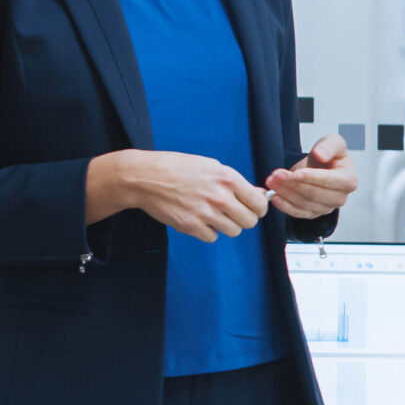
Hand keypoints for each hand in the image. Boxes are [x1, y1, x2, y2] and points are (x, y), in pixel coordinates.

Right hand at [89, 150, 267, 240]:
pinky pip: (213, 237)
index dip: (258, 208)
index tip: (253, 208)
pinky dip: (208, 231)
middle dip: (243, 218)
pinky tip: (199, 219)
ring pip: (233, 231)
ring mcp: (205, 213)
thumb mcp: (211, 166)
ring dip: (226, 225)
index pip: (259, 203)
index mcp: (227, 179)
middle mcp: (219, 197)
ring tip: (213, 214)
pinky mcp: (191, 226)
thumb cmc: (177, 169)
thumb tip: (260, 195)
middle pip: (250, 221)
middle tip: (232, 213)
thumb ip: (236, 183)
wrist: (144, 177)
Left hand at [266, 135, 356, 220]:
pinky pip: (298, 213)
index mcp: (349, 180)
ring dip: (285, 193)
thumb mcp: (333, 142)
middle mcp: (340, 197)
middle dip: (293, 184)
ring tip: (272, 181)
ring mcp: (327, 207)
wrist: (320, 166)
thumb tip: (320, 154)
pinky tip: (275, 197)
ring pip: (303, 203)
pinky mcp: (313, 213)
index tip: (296, 174)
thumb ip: (328, 146)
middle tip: (277, 175)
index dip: (312, 178)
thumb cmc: (328, 155)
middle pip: (314, 194)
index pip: (330, 181)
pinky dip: (285, 206)